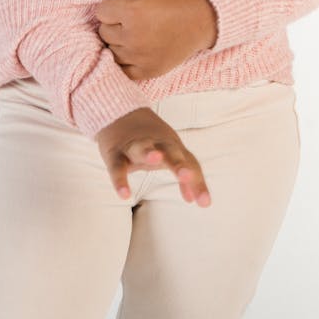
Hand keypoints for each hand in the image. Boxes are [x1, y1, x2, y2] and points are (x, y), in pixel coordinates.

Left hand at [93, 0, 216, 81]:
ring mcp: (139, 58)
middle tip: (131, 20)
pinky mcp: (147, 72)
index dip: (111, 6)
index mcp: (132, 14)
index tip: (124, 6)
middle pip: (103, 32)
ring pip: (110, 50)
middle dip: (113, 24)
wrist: (201, 21)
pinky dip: (124, 60)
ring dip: (118, 42)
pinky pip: (121, 69)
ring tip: (136, 33)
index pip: (100, 12)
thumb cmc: (173, 0)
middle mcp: (133, 38)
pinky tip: (135, 50)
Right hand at [95, 107, 211, 206]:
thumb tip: (194, 201)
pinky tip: (124, 195)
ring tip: (156, 159)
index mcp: (173, 145)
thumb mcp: (170, 156)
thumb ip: (184, 178)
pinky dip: (120, 180)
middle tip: (187, 175)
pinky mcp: (114, 152)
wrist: (118, 114)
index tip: (204, 203)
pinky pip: (117, 167)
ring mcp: (135, 146)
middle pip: (171, 151)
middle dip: (179, 163)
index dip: (198, 182)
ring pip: (142, 148)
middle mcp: (157, 144)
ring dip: (150, 152)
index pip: (189, 162)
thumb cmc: (150, 142)